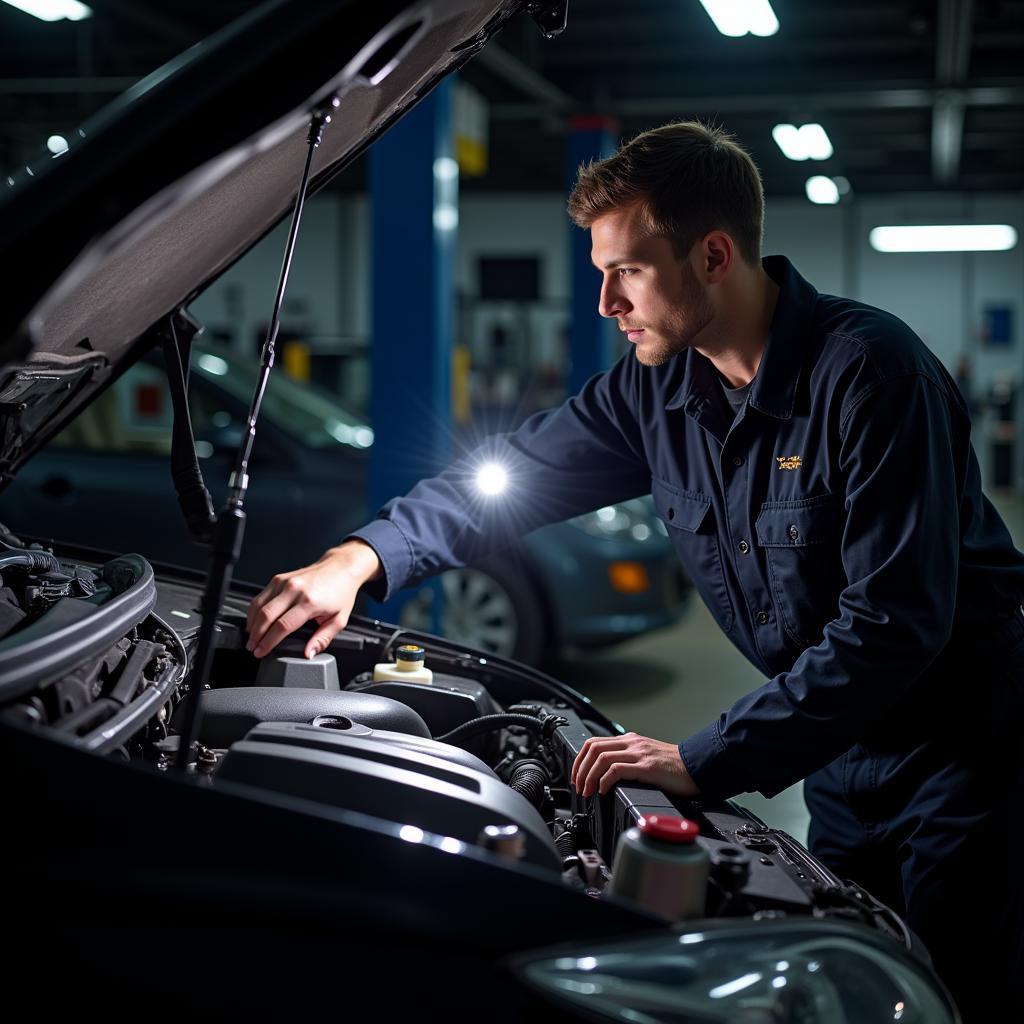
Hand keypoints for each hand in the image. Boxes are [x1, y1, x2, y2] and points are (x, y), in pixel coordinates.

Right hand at [245, 540, 381, 658]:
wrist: (341, 568)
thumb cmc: (341, 592)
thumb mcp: (339, 620)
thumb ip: (322, 639)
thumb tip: (308, 653)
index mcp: (309, 602)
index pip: (282, 626)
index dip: (268, 642)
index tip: (261, 652)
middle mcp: (294, 590)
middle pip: (266, 616)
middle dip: (256, 635)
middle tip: (252, 648)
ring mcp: (285, 582)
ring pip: (259, 606)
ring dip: (252, 624)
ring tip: (251, 638)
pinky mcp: (279, 578)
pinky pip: (260, 596)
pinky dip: (254, 611)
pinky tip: (254, 622)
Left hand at [571, 732, 699, 797]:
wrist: (698, 768)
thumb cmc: (674, 769)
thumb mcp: (646, 758)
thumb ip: (629, 761)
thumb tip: (605, 776)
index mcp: (630, 740)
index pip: (594, 743)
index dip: (580, 760)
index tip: (577, 777)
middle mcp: (632, 743)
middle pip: (593, 748)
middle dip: (580, 768)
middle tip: (578, 786)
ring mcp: (639, 754)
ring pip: (601, 758)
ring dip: (589, 776)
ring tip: (587, 791)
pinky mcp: (647, 767)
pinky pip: (617, 769)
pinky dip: (605, 780)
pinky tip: (603, 791)